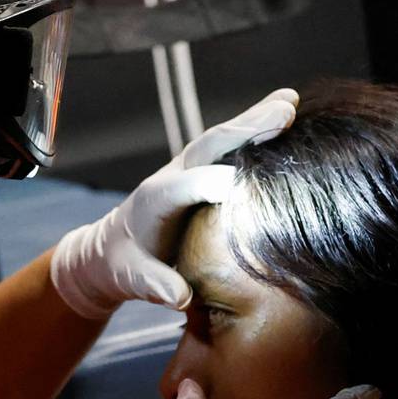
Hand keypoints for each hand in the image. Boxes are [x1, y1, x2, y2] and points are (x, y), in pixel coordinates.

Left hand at [49, 88, 299, 318]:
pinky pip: (227, 144)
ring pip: (221, 138)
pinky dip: (253, 127)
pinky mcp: (197, 169)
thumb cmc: (123, 267)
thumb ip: (155, 285)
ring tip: (290, 101)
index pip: (188, 186)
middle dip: (244, 130)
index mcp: (154, 200)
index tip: (249, 182)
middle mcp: (171, 175)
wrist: (107, 250)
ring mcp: (184, 168)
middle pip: (209, 147)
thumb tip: (180, 297)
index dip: (215, 182)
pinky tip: (282, 111)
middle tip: (283, 115)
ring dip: (254, 119)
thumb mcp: (132, 280)